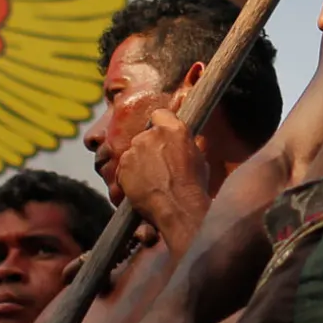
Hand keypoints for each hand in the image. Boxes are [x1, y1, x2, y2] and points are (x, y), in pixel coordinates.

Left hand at [116, 110, 211, 254]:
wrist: (178, 208)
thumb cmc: (193, 186)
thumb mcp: (199, 158)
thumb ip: (186, 144)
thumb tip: (186, 142)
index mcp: (174, 129)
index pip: (160, 114)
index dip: (160, 124)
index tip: (162, 136)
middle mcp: (151, 135)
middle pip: (145, 135)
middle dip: (149, 147)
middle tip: (158, 165)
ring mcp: (134, 150)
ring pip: (133, 152)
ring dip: (139, 162)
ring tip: (150, 180)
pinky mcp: (123, 167)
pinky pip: (124, 168)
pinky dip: (129, 176)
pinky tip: (141, 187)